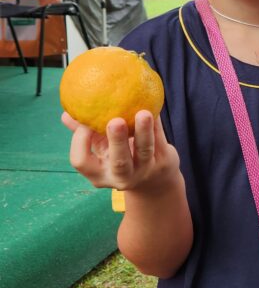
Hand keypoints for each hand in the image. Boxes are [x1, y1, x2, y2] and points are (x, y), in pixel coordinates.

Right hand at [63, 109, 180, 195]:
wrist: (154, 180)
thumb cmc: (118, 157)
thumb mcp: (100, 149)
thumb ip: (84, 132)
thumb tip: (66, 112)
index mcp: (98, 173)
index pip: (81, 161)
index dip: (80, 141)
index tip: (86, 122)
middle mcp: (121, 177)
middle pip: (119, 162)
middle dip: (117, 141)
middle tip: (116, 120)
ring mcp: (144, 170)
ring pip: (144, 150)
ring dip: (144, 130)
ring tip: (143, 113)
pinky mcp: (163, 161)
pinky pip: (159, 139)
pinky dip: (156, 123)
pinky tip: (154, 107)